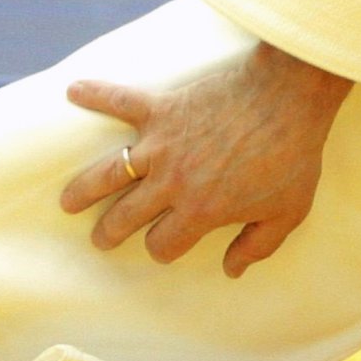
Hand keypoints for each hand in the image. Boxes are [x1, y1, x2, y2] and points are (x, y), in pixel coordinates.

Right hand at [59, 44, 353, 275]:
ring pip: (109, 172)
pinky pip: (120, 101)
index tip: (163, 246)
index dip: (162, 250)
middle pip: (126, 216)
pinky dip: (95, 95)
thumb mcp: (287, 213)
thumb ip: (258, 246)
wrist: (290, 96)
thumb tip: (232, 270)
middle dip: (110, 232)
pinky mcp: (163, 108)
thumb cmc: (292, 155)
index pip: (164, 243)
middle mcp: (172, 182)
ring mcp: (162, 144)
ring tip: (68, 201)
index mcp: (200, 211)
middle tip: (100, 238)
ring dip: (84, 189)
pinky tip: (74, 90)